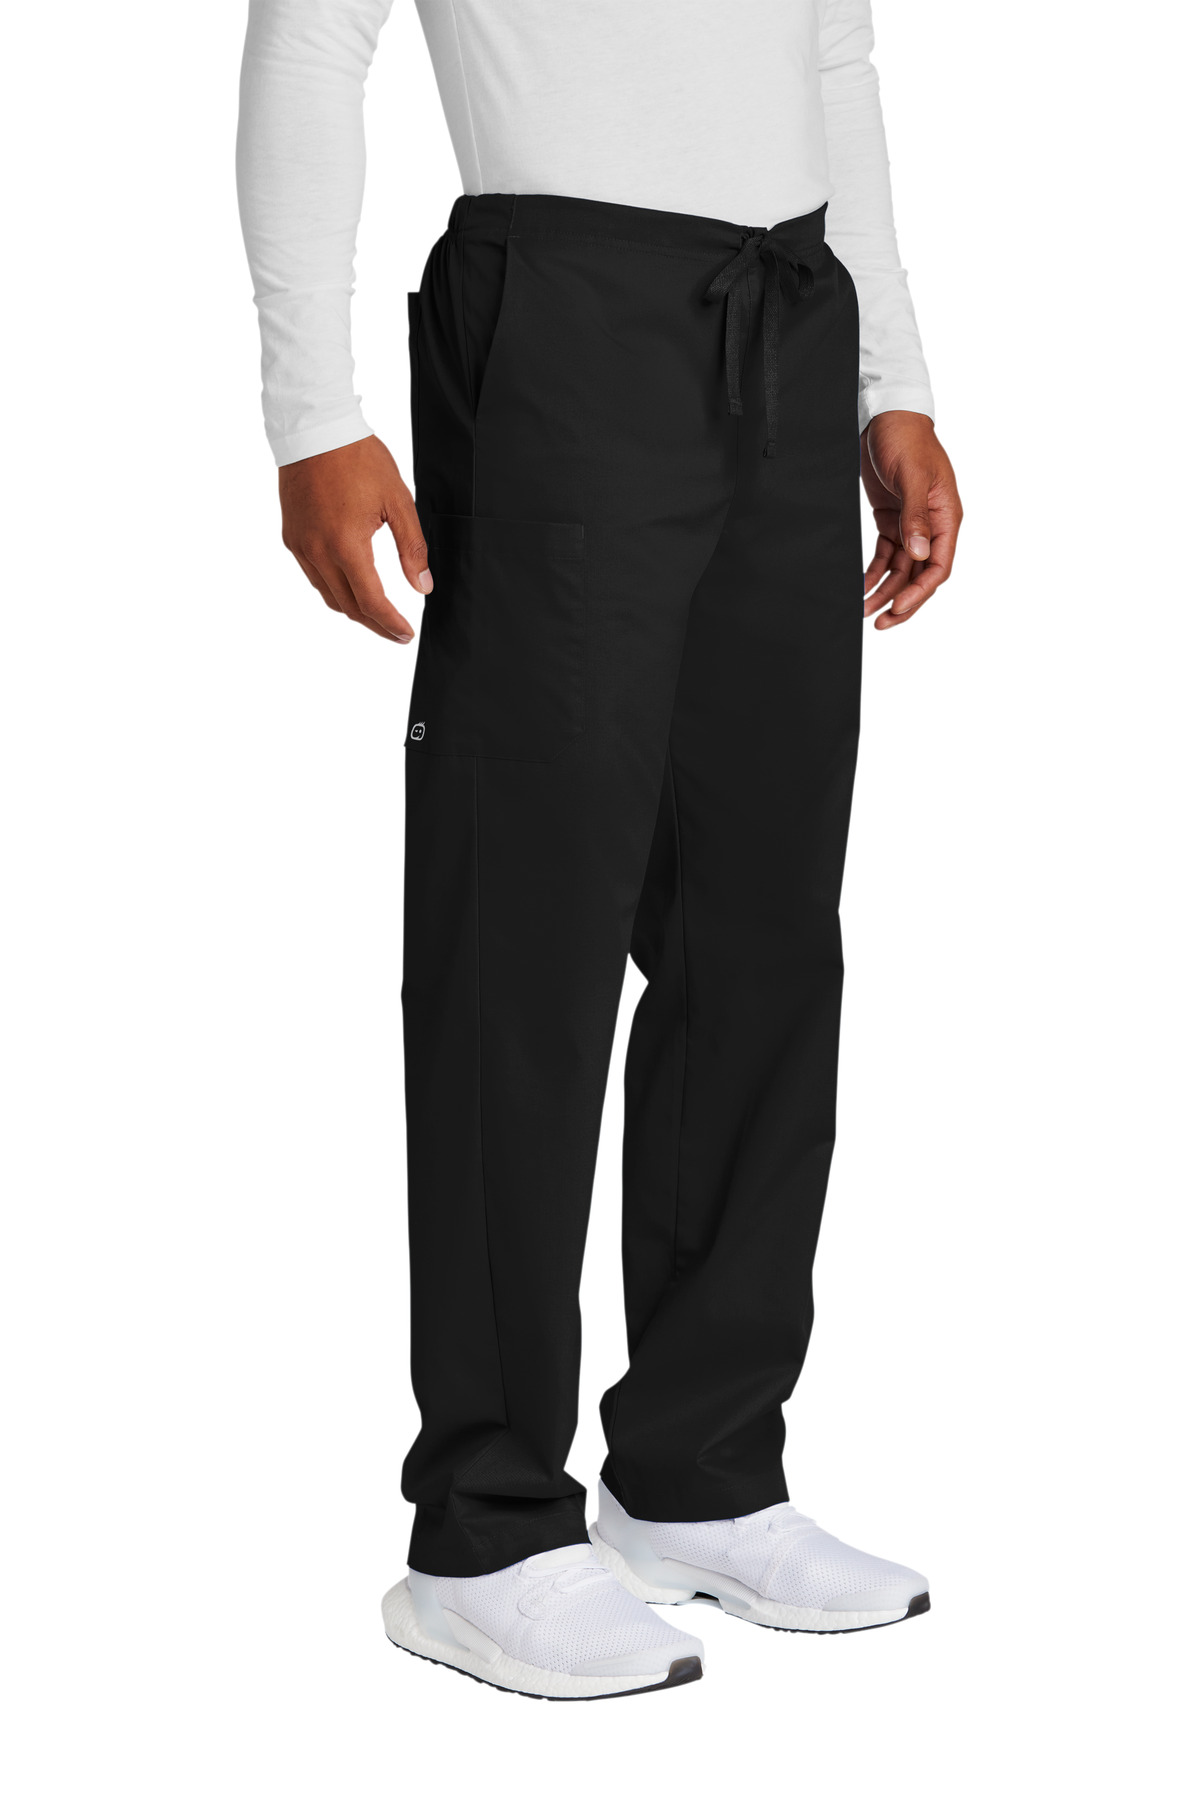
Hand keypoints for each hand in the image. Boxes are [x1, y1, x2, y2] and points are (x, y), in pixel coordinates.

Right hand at [278, 436, 430, 642]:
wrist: (314, 429)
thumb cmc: (357, 458)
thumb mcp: (397, 501)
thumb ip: (412, 547)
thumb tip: (422, 586)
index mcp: (346, 545)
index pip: (371, 602)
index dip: (390, 624)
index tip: (406, 634)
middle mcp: (317, 551)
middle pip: (348, 607)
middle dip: (374, 624)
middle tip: (396, 632)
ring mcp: (300, 546)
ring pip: (328, 595)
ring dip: (353, 610)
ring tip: (376, 614)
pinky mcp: (291, 537)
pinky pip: (313, 576)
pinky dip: (333, 588)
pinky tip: (350, 586)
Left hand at [861, 412, 961, 629]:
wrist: (884, 415)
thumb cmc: (905, 438)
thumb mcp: (912, 477)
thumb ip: (916, 517)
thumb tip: (919, 555)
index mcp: (946, 516)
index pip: (939, 565)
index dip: (920, 592)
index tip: (897, 608)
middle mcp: (932, 525)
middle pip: (920, 575)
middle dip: (900, 600)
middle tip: (878, 623)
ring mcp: (911, 524)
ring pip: (901, 569)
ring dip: (883, 590)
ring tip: (862, 609)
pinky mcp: (891, 520)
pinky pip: (885, 555)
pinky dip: (874, 572)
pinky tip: (861, 586)